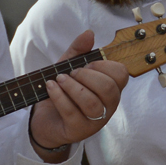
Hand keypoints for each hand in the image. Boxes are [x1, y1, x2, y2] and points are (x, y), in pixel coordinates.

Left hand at [27, 30, 129, 163]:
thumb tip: (89, 33)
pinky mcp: (78, 131)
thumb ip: (79, 50)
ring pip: (91, 102)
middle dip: (86, 75)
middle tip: (71, 73)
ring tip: (59, 79)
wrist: (44, 119)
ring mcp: (95, 121)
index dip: (103, 65)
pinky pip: (72, 112)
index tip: (86, 64)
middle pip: (108, 88)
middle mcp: (108, 106)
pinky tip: (51, 87)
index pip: (121, 74)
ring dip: (72, 86)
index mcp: (111, 89)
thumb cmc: (62, 92)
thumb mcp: (68, 67)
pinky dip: (59, 96)